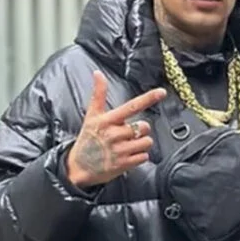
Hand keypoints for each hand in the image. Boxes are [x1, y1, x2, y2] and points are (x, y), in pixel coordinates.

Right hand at [66, 70, 166, 187]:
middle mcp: (113, 134)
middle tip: (127, 133)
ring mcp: (119, 150)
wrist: (77, 167)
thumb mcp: (91, 116)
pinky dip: (139, 156)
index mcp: (107, 120)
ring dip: (141, 143)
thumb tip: (98, 73)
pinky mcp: (123, 164)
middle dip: (140, 129)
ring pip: (147, 141)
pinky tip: (127, 155)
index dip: (148, 98)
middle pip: (144, 126)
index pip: (131, 106)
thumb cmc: (87, 139)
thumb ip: (98, 94)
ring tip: (128, 145)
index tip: (161, 92)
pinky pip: (144, 156)